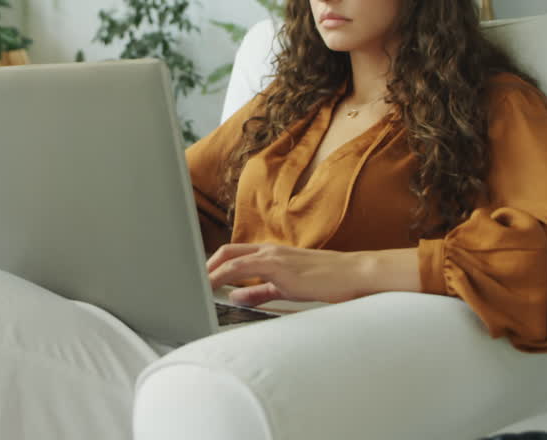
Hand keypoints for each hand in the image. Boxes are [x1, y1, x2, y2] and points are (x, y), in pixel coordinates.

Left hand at [206, 243, 379, 305]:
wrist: (354, 274)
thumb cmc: (328, 281)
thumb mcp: (288, 289)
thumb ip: (260, 291)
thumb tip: (235, 295)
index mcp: (273, 254)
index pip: (235, 254)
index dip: (215, 265)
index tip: (201, 279)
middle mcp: (270, 250)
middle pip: (226, 252)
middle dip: (205, 266)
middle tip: (192, 283)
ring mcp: (273, 255)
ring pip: (229, 257)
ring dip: (209, 272)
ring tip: (194, 286)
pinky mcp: (277, 265)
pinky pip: (240, 267)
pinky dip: (221, 276)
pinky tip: (212, 287)